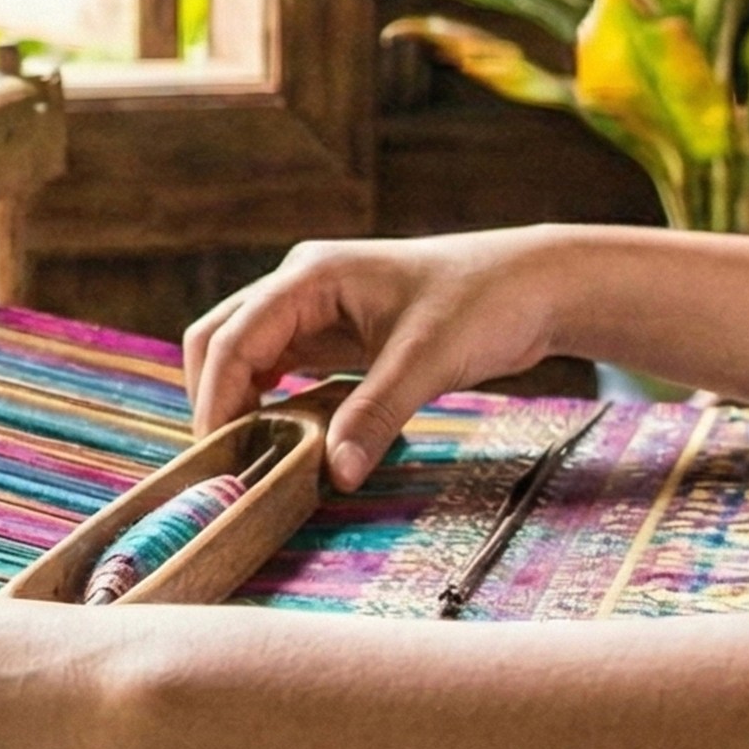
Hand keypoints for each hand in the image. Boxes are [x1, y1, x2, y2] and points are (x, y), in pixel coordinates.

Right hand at [181, 227, 567, 484]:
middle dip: (212, 396)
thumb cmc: (486, 302)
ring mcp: (316, 307)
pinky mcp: (336, 330)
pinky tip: (281, 435)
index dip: (215, 397)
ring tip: (247, 454)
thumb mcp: (427, 360)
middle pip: (221, 338)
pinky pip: (280, 364)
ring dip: (237, 398)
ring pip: (245, 352)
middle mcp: (301, 285)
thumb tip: (335, 473)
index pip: (234, 338)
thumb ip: (376, 416)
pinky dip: (268, 398)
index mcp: (311, 275)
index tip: (218, 453)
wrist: (535, 284)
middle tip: (226, 460)